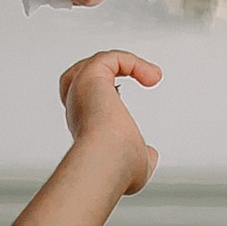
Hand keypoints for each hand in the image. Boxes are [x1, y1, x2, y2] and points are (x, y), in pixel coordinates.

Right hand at [59, 52, 161, 194]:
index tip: (124, 104)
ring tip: (149, 74)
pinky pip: (111, 58)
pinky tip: (151, 76)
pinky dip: (133, 62)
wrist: (107, 162)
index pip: (86, 106)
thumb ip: (142, 155)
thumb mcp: (136, 164)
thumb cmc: (116, 168)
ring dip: (123, 63)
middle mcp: (79, 108)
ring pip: (92, 64)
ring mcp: (82, 91)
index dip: (105, 99)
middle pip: (75, 78)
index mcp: (85, 127)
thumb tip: (151, 155)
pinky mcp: (90, 77)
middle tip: (122, 72)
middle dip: (97, 71)